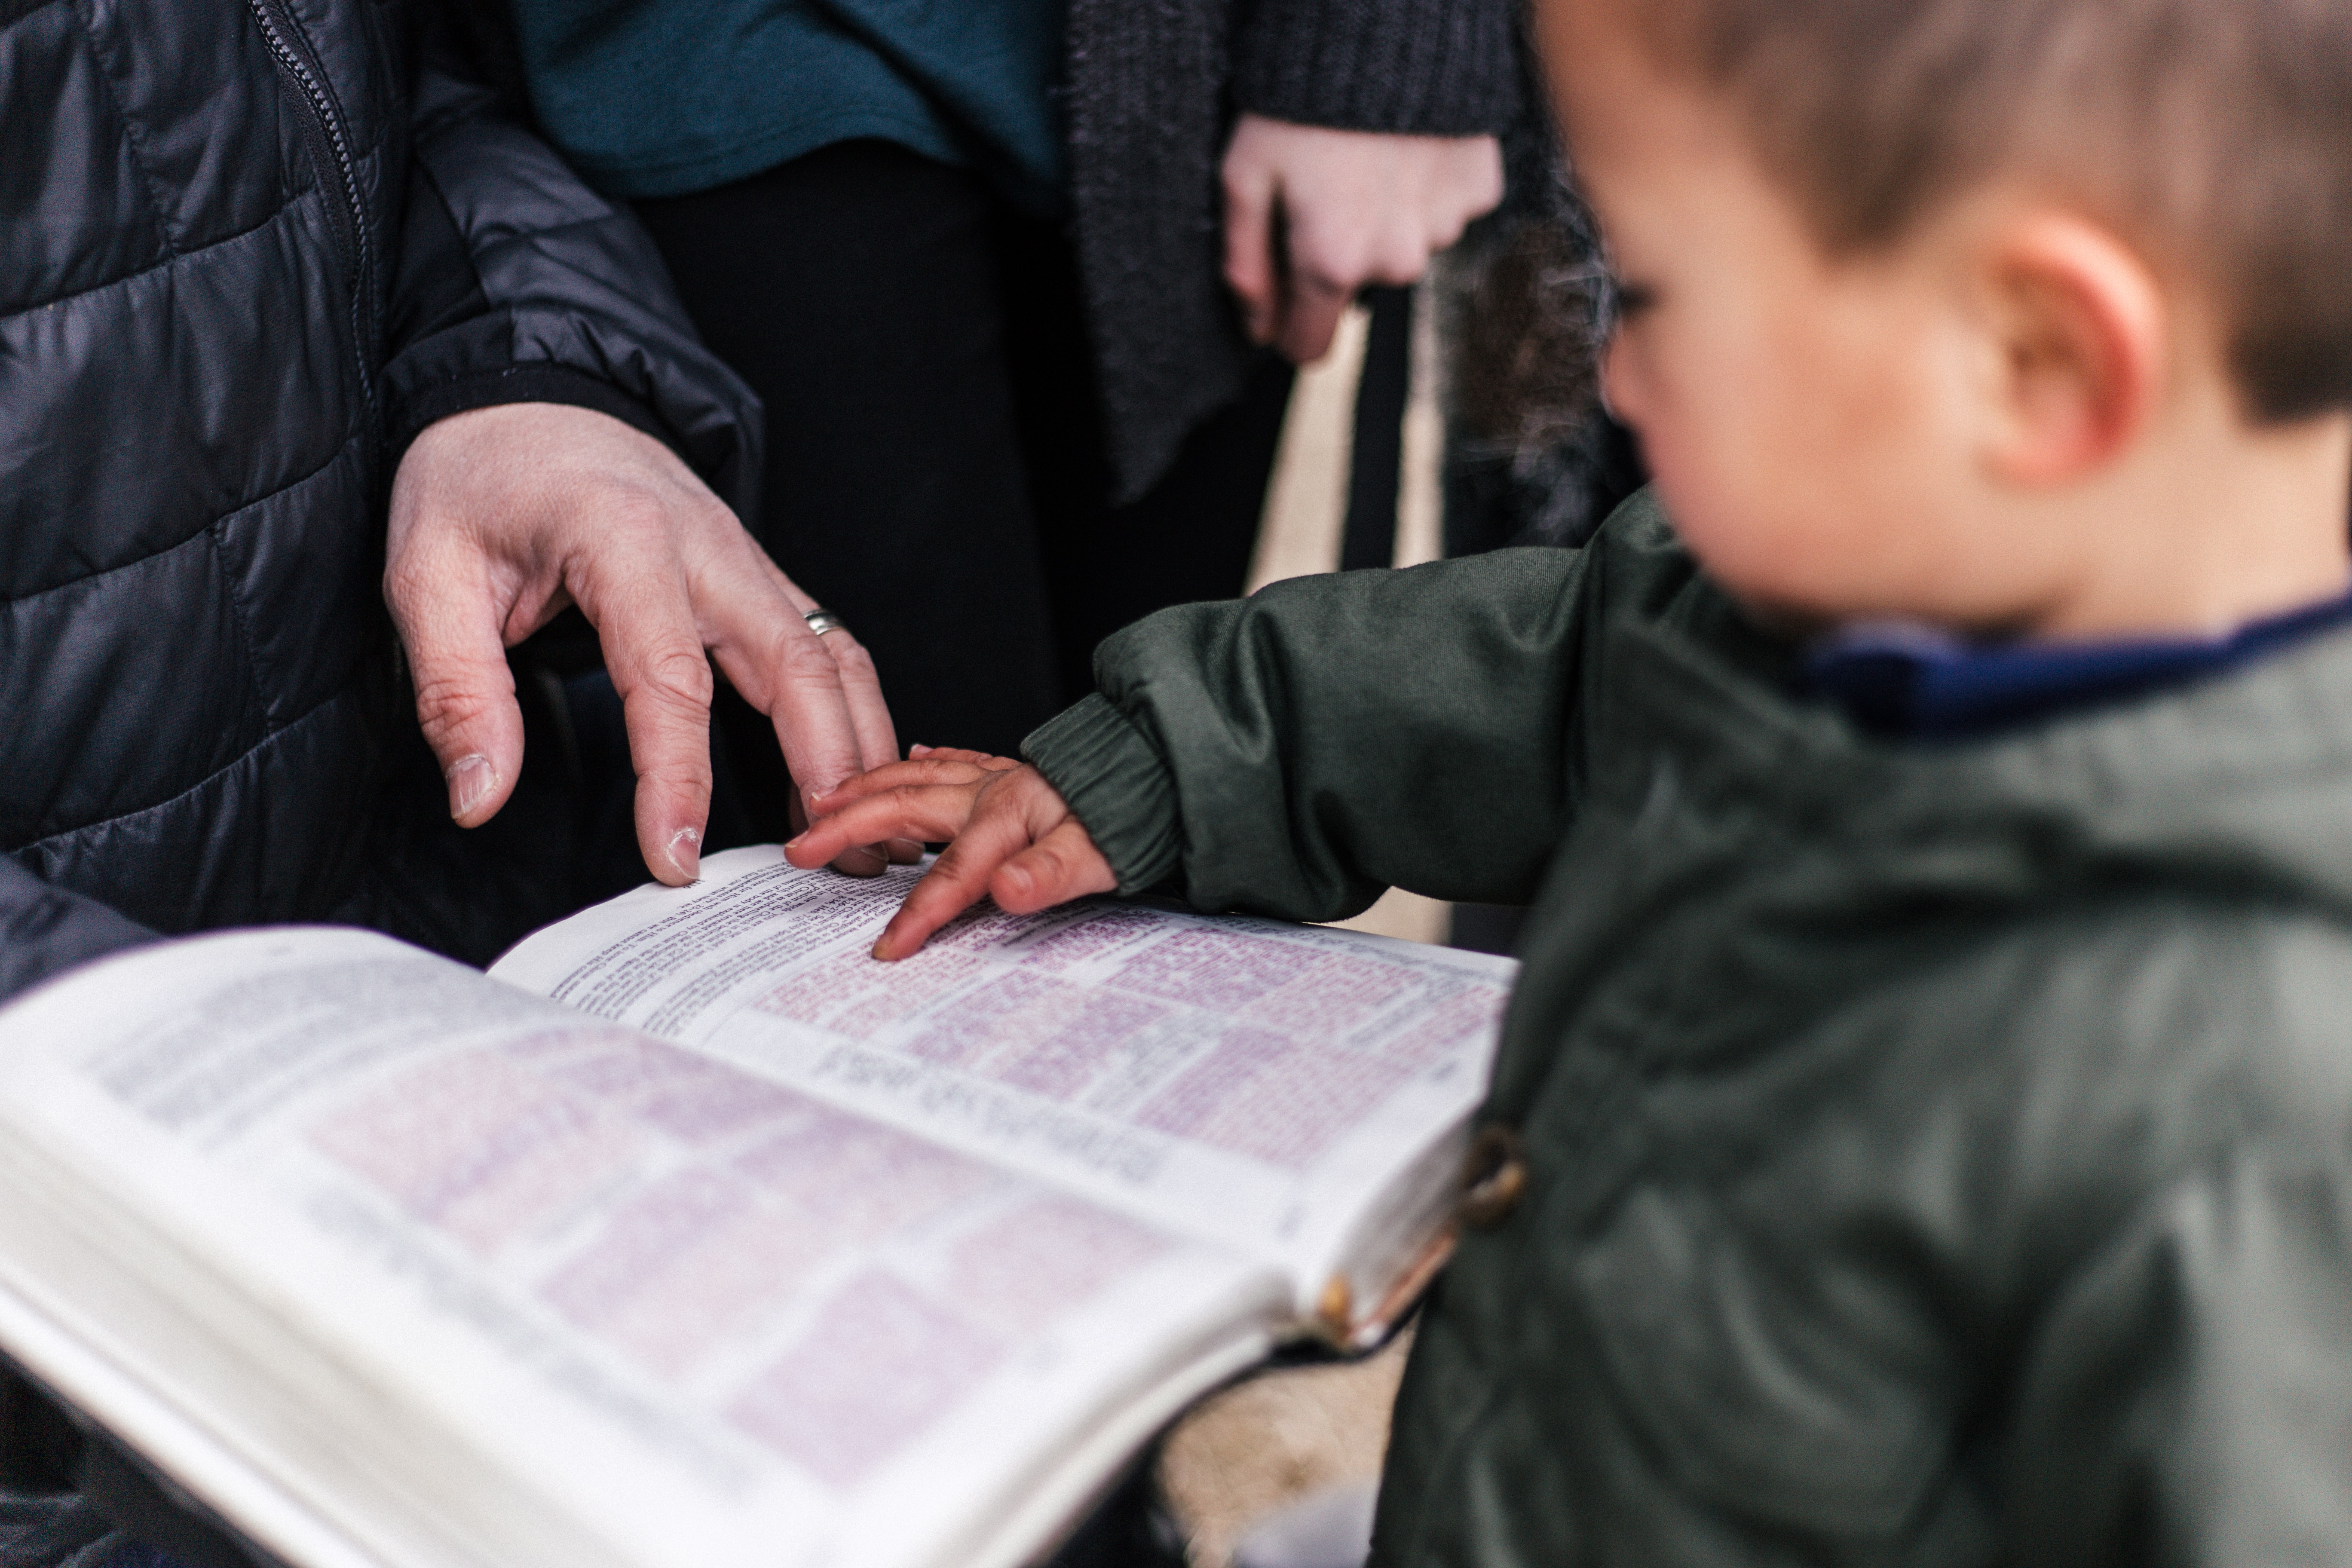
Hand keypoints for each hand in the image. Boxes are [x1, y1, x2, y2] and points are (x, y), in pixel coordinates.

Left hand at [386, 401, 915, 885]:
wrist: (527, 394)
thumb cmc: (478, 479)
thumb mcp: (426, 575)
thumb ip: (457, 691)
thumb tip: (479, 798)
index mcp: (623, 538)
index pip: (670, 679)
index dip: (677, 778)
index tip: (674, 861)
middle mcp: (709, 546)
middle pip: (798, 667)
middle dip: (827, 769)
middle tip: (836, 863)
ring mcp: (747, 558)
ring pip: (835, 657)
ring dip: (862, 747)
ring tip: (869, 836)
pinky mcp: (760, 576)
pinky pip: (829, 648)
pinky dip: (853, 716)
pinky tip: (849, 779)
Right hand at [784, 749, 1116, 959]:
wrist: (1172, 768)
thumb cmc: (1140, 814)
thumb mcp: (1104, 855)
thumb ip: (1052, 874)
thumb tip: (1007, 891)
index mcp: (1009, 815)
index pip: (951, 875)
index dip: (918, 914)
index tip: (887, 950)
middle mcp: (995, 790)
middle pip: (907, 808)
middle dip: (850, 828)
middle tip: (802, 847)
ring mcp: (1003, 777)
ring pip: (919, 776)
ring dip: (869, 787)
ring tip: (826, 798)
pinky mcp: (1017, 772)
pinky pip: (958, 759)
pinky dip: (927, 760)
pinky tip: (915, 756)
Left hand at [1222, 115, 1503, 362]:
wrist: (1386, 25)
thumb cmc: (1298, 99)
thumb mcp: (1243, 176)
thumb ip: (1245, 263)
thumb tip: (1257, 329)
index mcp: (1332, 262)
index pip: (1309, 345)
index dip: (1287, 326)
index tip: (1280, 299)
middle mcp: (1396, 259)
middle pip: (1358, 287)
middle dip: (1337, 254)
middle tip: (1323, 189)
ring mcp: (1444, 226)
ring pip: (1403, 246)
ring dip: (1384, 218)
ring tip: (1365, 159)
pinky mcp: (1478, 189)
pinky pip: (1445, 208)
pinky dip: (1424, 187)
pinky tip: (1405, 147)